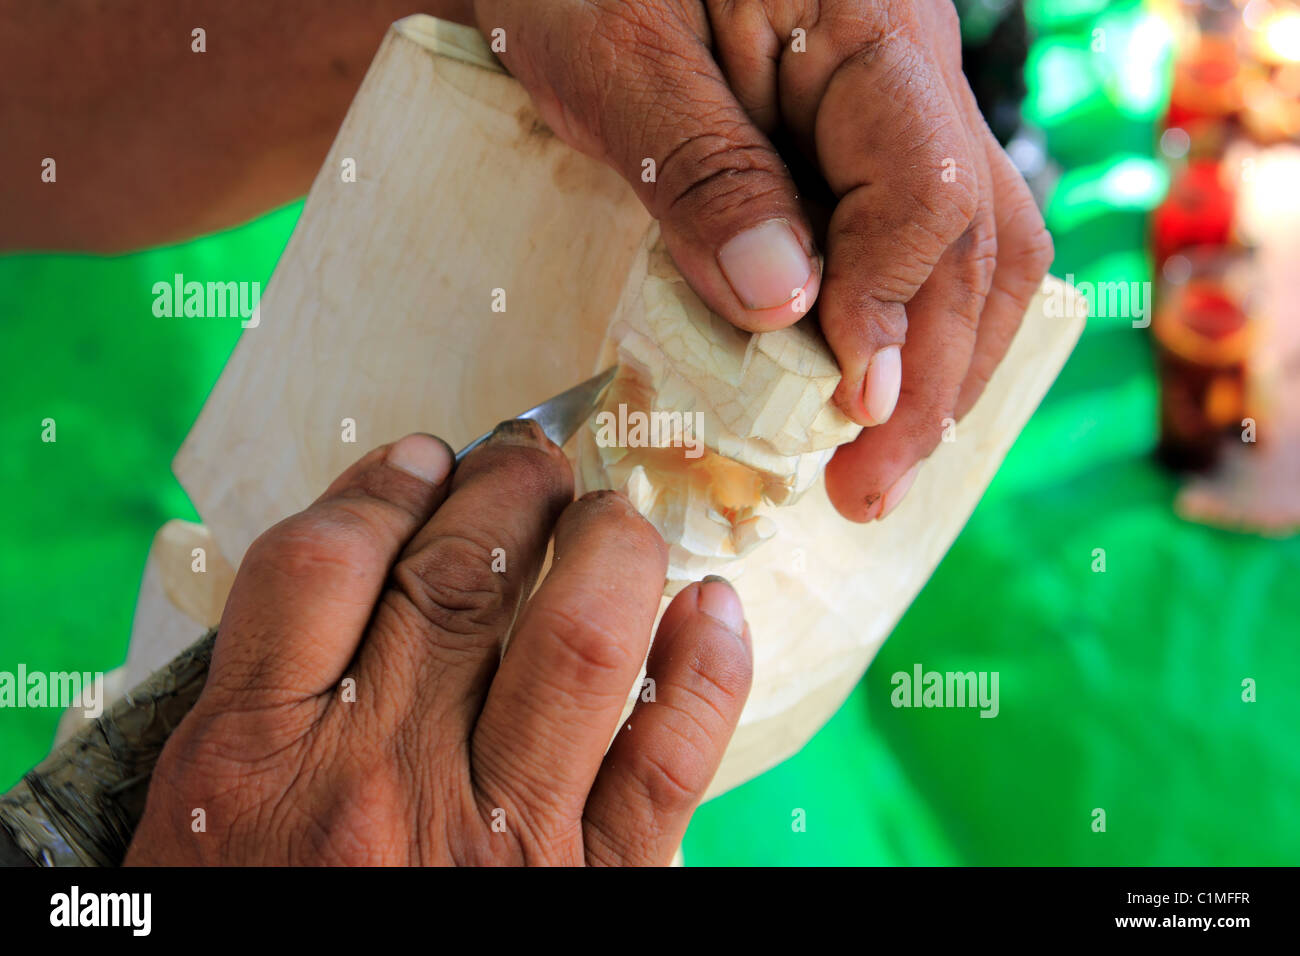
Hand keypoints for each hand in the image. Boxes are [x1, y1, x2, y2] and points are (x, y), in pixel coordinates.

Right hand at [127, 425, 751, 864]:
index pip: (322, 564)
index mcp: (253, 763)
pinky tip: (711, 608)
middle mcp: (378, 782)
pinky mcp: (600, 884)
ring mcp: (499, 835)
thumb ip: (261, 697)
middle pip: (457, 575)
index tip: (421, 459)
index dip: (381, 487)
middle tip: (530, 461)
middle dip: (506, 487)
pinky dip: (707, 669)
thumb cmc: (257, 917)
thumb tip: (358, 559)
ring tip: (610, 515)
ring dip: (608, 547)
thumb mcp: (199, 823)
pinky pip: (669, 757)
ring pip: (578, 638)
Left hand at [473, 0, 1053, 519]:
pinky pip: (926, 237)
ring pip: (977, 246)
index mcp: (867, 28)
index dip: (892, 310)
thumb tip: (786, 313)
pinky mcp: (862, 138)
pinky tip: (878, 392)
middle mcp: (910, 67)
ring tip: (882, 467)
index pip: (924, 191)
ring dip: (941, 366)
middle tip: (868, 490)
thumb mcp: (616, 57)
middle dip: (928, 378)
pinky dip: (914, 325)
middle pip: (975, 239)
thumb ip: (704, 174)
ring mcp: (896, 103)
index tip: (843, 405)